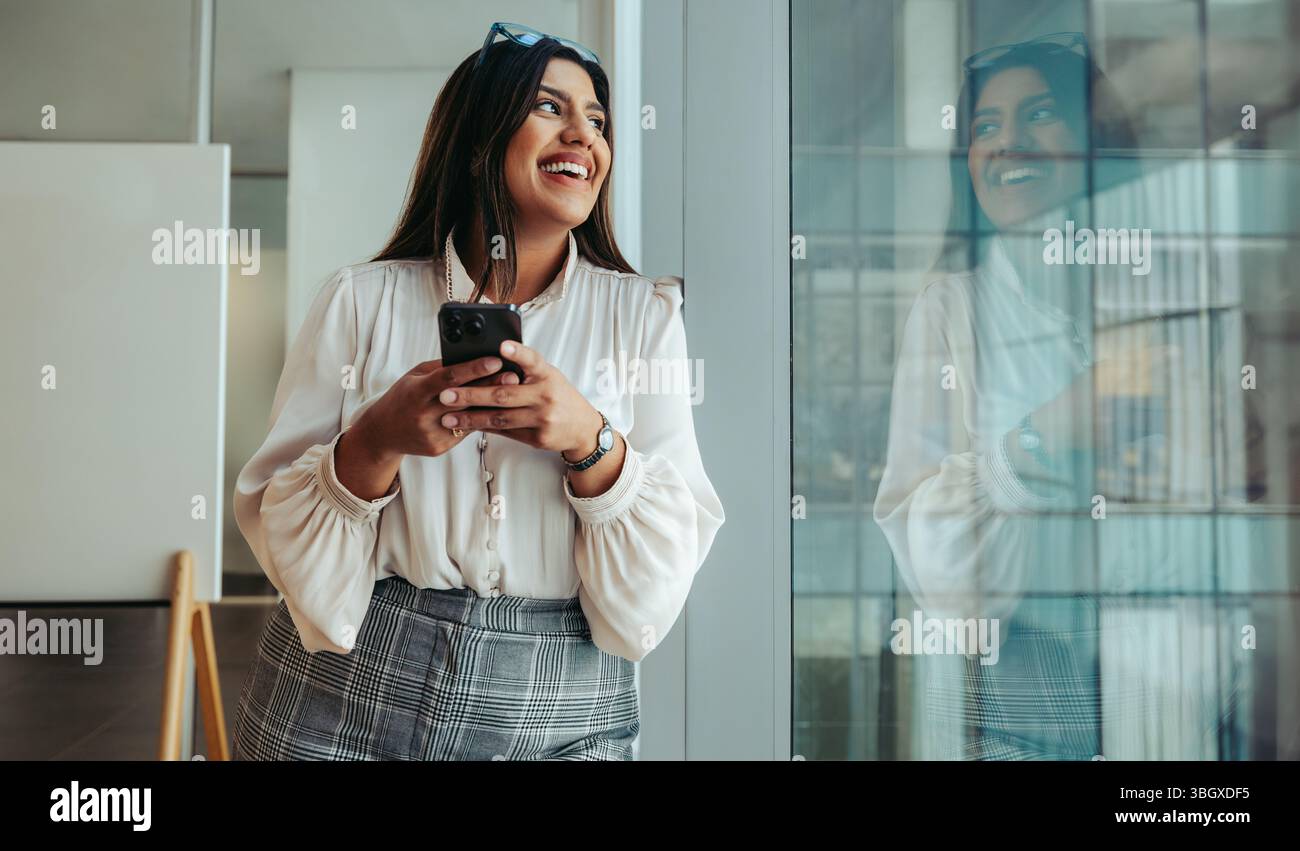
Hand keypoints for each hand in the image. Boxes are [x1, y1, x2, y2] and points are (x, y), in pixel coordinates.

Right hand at [351, 355, 518, 460]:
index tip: (495, 361)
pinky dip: (479, 421)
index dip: (473, 369)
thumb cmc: (403, 398)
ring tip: (511, 395)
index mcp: (416, 391)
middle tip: (514, 377)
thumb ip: (440, 369)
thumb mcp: (415, 377)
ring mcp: (431, 433)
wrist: (383, 433)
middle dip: (490, 387)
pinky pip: (465, 432)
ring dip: (491, 406)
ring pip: (468, 419)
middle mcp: (423, 413)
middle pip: (463, 399)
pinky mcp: (438, 447)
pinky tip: (495, 413)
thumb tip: (470, 357)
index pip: (448, 378)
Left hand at [436, 341, 602, 457]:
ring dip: (471, 418)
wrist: (583, 428)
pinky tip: (466, 426)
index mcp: (548, 375)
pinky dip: (484, 428)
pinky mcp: (538, 438)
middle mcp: (546, 396)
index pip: (532, 360)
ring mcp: (543, 419)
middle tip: (446, 394)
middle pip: (503, 395)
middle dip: (471, 394)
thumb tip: (489, 363)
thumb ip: (524, 371)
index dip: (517, 352)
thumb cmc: (559, 395)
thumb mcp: (548, 377)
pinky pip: (506, 432)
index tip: (502, 345)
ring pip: (500, 418)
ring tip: (447, 417)